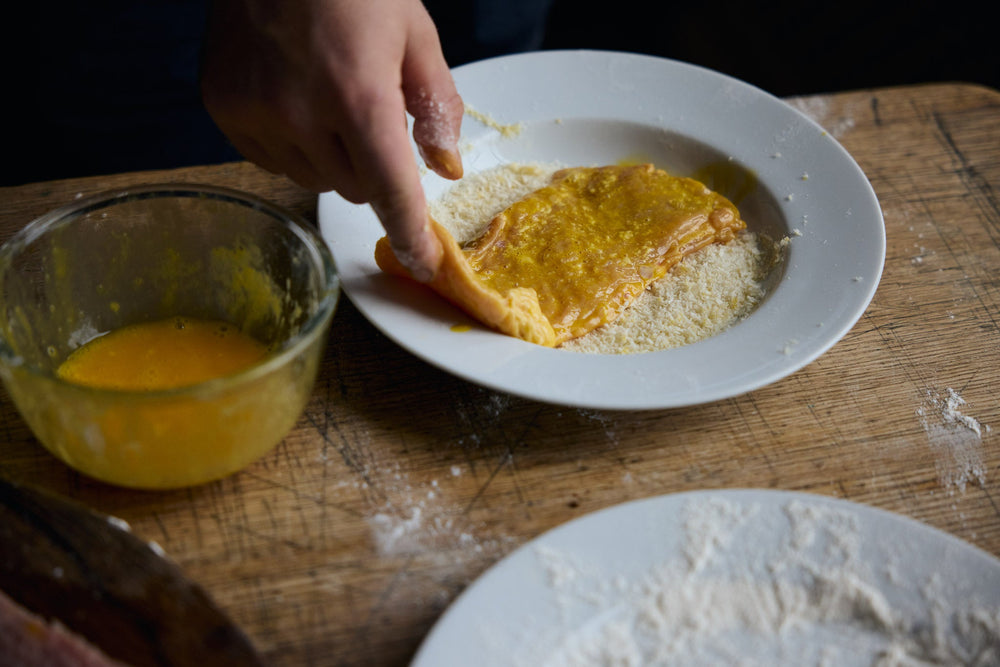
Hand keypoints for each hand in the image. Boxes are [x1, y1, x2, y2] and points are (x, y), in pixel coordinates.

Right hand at [200, 0, 463, 280]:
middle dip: (375, 167)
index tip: (422, 264)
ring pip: (315, 179)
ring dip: (334, 158)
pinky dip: (293, 144)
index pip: (390, 189)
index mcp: (358, 94)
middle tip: (370, 114)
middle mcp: (300, 113)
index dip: (410, 234)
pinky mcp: (222, 106)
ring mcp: (254, 111)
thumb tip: (445, 169)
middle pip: (357, 189)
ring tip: (328, 95)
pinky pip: (272, 160)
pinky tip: (293, 96)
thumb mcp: (415, 32)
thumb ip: (435, 106)